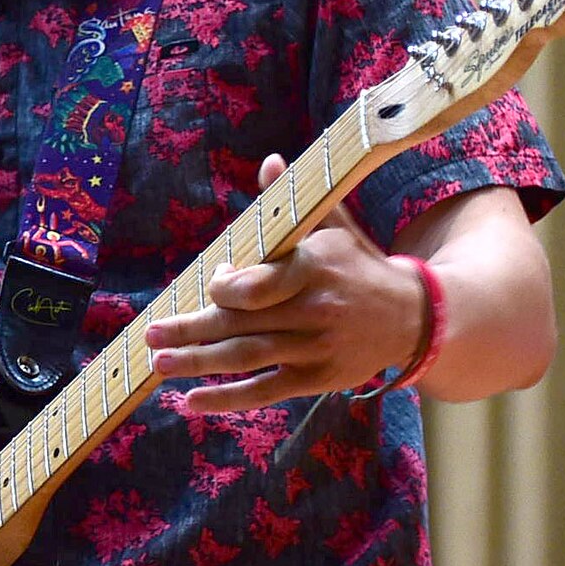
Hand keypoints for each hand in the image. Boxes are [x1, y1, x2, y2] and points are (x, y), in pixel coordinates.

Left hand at [144, 154, 428, 411]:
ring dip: (198, 362)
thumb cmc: (358, 265)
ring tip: (160, 363)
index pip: (259, 285)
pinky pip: (265, 390)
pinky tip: (191, 401)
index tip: (212, 283)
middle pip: (242, 323)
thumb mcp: (335, 227)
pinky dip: (227, 399)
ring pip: (246, 357)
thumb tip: (270, 164)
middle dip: (191, 329)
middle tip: (152, 333)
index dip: (226, 289)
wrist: (412, 316)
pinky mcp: (316, 378)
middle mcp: (313, 310)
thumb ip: (294, 202)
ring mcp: (314, 349)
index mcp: (313, 268)